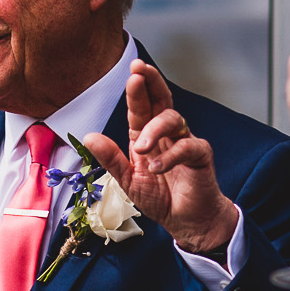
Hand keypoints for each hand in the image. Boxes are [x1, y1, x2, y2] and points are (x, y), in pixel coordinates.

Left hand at [82, 60, 238, 256]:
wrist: (185, 221)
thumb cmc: (159, 197)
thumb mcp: (127, 180)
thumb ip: (110, 159)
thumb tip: (89, 136)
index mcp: (146, 135)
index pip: (141, 107)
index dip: (137, 88)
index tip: (133, 69)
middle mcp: (166, 133)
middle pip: (161, 100)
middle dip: (151, 83)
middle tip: (140, 71)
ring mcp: (185, 141)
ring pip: (173, 119)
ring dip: (155, 129)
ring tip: (142, 149)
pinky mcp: (200, 155)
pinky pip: (187, 146)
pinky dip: (169, 156)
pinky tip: (156, 167)